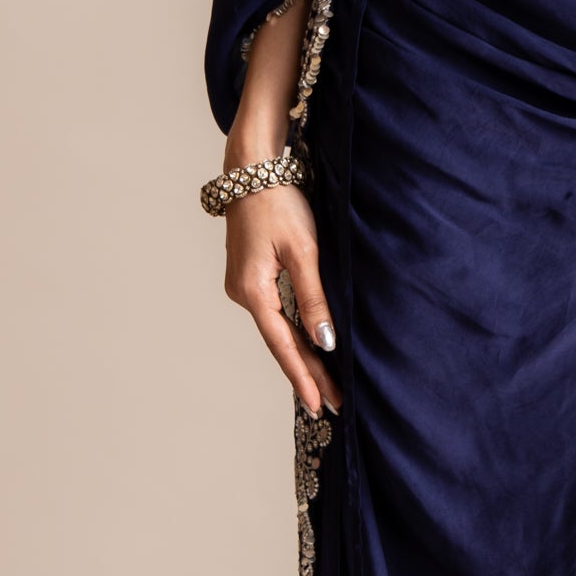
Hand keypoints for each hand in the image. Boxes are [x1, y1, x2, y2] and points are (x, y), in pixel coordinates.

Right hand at [222, 181, 339, 417]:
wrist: (253, 170)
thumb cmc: (279, 203)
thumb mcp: (304, 251)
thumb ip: (314, 298)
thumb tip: (324, 341)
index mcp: (253, 291)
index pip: (284, 346)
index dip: (304, 377)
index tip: (322, 405)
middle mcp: (242, 294)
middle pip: (280, 343)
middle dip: (307, 374)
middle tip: (333, 405)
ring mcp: (243, 286)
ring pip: (277, 330)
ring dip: (301, 355)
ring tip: (324, 386)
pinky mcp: (249, 277)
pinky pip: (274, 314)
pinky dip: (292, 334)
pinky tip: (306, 349)